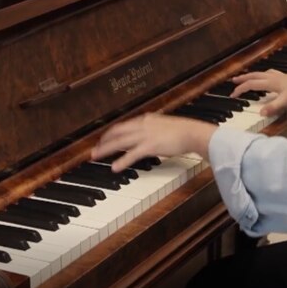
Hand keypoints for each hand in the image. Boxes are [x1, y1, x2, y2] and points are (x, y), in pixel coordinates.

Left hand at [91, 113, 217, 172]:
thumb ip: (155, 130)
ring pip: (120, 142)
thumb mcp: (166, 127)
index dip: (111, 133)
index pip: (123, 126)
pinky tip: (114, 167)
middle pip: (117, 132)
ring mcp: (145, 135)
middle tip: (94, 150)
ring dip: (105, 149)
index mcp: (146, 120)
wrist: (193, 132)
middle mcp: (143, 125)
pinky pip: (132, 154)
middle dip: (103, 141)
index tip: (104, 139)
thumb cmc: (184, 131)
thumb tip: (151, 137)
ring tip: (95, 156)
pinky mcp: (150, 146)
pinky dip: (122, 161)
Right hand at [231, 69, 286, 116]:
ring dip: (253, 75)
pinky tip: (270, 78)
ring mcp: (281, 77)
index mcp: (271, 82)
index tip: (232, 95)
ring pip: (263, 73)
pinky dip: (266, 75)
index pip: (251, 84)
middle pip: (255, 76)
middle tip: (234, 80)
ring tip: (248, 77)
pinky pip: (272, 74)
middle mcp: (274, 78)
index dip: (240, 89)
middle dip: (243, 78)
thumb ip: (274, 107)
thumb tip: (260, 113)